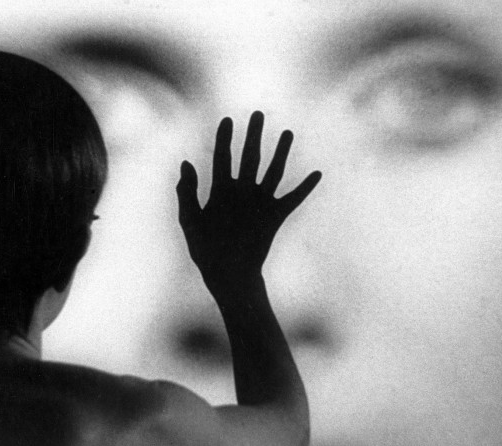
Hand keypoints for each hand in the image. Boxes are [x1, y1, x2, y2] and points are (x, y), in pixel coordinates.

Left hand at [176, 111, 320, 290]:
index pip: (223, 158)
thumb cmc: (205, 251)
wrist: (227, 275)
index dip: (224, 138)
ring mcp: (259, 203)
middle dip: (253, 135)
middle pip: (249, 157)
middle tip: (257, 113)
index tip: (227, 119)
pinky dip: (305, 187)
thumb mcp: (190, 221)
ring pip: (272, 171)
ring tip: (287, 132)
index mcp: (220, 191)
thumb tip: (185, 163)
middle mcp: (242, 192)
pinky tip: (317, 173)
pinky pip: (293, 199)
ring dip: (280, 152)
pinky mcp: (275, 217)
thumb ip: (187, 193)